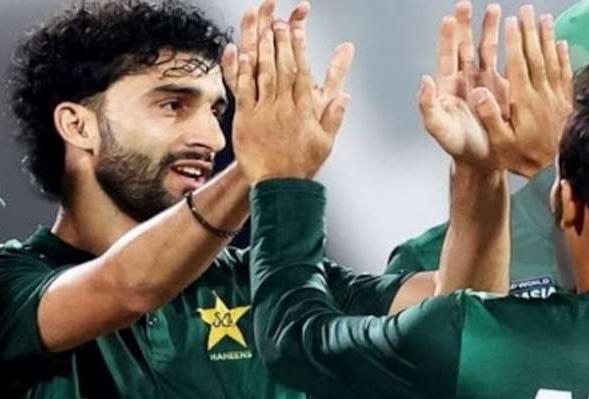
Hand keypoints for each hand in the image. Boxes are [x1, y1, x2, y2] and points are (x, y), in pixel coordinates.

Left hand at [225, 0, 353, 183]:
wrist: (278, 186)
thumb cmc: (302, 165)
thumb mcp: (325, 141)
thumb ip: (335, 116)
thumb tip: (346, 96)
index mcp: (304, 109)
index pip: (302, 71)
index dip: (299, 47)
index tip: (297, 28)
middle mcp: (284, 107)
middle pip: (283, 67)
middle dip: (281, 42)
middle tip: (279, 21)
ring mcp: (264, 112)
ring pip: (264, 74)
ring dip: (264, 50)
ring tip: (263, 30)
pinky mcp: (246, 120)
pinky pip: (244, 90)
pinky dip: (243, 71)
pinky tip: (242, 54)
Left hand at [419, 3, 506, 171]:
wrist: (482, 161)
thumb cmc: (459, 147)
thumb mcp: (440, 130)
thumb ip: (429, 107)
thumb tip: (424, 81)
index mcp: (448, 88)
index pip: (447, 57)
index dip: (448, 38)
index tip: (449, 19)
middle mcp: (465, 80)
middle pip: (464, 46)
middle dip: (466, 25)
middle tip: (466, 4)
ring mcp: (484, 82)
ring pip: (485, 50)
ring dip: (489, 30)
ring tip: (493, 9)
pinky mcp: (502, 87)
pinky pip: (505, 62)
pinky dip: (509, 46)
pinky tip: (514, 32)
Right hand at [493, 5, 572, 176]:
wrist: (558, 170)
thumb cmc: (524, 158)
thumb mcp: (500, 142)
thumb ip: (489, 116)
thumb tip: (478, 91)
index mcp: (522, 101)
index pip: (518, 64)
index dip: (514, 41)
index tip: (511, 22)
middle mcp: (541, 94)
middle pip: (535, 55)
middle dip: (530, 31)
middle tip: (526, 10)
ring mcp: (556, 96)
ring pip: (552, 60)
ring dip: (547, 37)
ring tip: (544, 18)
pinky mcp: (566, 102)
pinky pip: (565, 73)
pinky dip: (563, 56)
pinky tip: (562, 43)